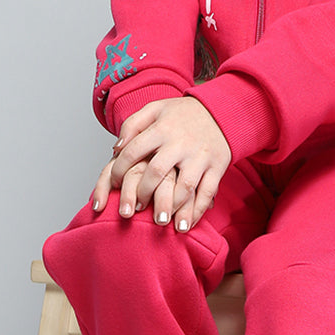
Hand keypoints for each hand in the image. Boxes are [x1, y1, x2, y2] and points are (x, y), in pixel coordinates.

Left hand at [91, 97, 229, 231]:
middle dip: (143, 193)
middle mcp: (181, 143)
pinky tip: (185, 225)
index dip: (119, 170)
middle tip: (134, 208)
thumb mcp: (154, 109)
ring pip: (184, 186)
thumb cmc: (182, 114)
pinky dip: (197, 211)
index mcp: (162, 128)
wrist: (220, 111)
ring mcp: (201, 157)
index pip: (134, 151)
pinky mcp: (217, 167)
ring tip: (160, 222)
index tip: (114, 185)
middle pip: (157, 172)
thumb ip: (132, 125)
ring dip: (171, 207)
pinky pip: (207, 192)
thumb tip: (116, 149)